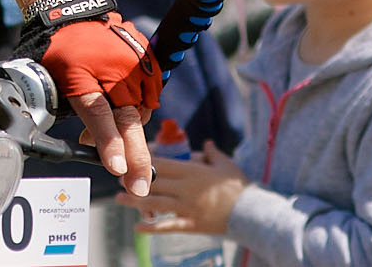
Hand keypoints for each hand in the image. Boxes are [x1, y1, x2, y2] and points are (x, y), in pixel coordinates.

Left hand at [38, 13, 159, 195]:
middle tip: (138, 186)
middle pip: (127, 121)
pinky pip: (146, 99)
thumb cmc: (61, 49)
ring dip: (128, 136)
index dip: (108, 143)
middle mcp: (117, 72)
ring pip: (137, 114)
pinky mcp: (148, 65)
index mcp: (86, 75)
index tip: (117, 169)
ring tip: (111, 149)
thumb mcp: (56, 78)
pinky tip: (121, 122)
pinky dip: (135, 115)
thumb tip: (84, 140)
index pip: (100, 116)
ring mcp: (136, 67)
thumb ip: (73, 108)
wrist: (76, 14)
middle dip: (134, 158)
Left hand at [114, 140, 246, 235]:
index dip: (143, 160)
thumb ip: (212, 153)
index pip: (162, 163)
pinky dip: (152, 228)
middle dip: (133, 180)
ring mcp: (187, 207)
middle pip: (154, 182)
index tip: (129, 158)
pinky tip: (137, 228)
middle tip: (118, 179)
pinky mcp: (191, 224)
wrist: (252, 213)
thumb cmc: (238, 187)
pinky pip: (168, 226)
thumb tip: (206, 143)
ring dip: (135, 201)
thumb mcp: (226, 165)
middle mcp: (185, 188)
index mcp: (191, 171)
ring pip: (156, 203)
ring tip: (119, 199)